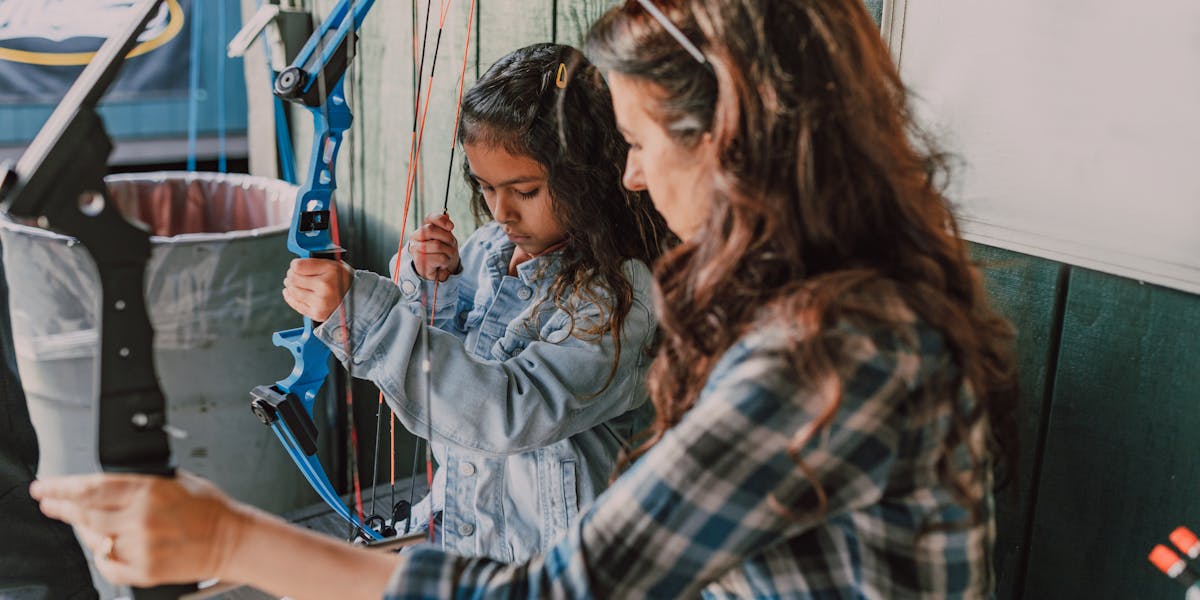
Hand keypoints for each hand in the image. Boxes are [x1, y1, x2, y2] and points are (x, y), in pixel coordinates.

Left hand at [31, 471, 249, 586]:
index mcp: (150, 491)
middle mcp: (141, 518)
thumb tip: (107, 485)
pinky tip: (108, 549)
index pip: (91, 487)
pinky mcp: (145, 570)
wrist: (234, 540)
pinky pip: (108, 566)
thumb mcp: (178, 480)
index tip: (45, 487)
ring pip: (95, 540)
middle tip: (49, 505)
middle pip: (85, 514)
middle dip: (61, 508)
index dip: (61, 487)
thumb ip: (142, 482)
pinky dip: (103, 557)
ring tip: (87, 526)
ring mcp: (141, 546)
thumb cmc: (212, 510)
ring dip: (85, 532)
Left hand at [283, 258, 352, 320]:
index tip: (296, 266)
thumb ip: (315, 262)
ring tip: (295, 283)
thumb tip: (295, 264)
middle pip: (293, 278)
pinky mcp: (317, 313)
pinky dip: (290, 297)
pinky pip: (295, 304)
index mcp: (331, 271)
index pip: (298, 266)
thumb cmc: (344, 281)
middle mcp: (325, 287)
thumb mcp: (334, 265)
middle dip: (291, 275)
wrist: (357, 300)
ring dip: (290, 286)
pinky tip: (291, 292)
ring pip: (292, 291)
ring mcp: (320, 302)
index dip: (295, 265)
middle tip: (294, 275)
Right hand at [408, 213, 459, 281]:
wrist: (439, 270)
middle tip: (451, 245)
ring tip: (446, 256)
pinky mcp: (420, 262)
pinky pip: (440, 258)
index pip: (429, 217)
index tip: (452, 227)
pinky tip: (442, 264)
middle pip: (430, 230)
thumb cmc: (443, 252)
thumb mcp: (446, 237)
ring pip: (437, 245)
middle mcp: (415, 237)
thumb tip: (446, 214)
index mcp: (422, 228)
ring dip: (448, 251)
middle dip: (447, 238)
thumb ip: (444, 226)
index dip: (441, 220)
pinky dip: (446, 261)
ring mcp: (415, 249)